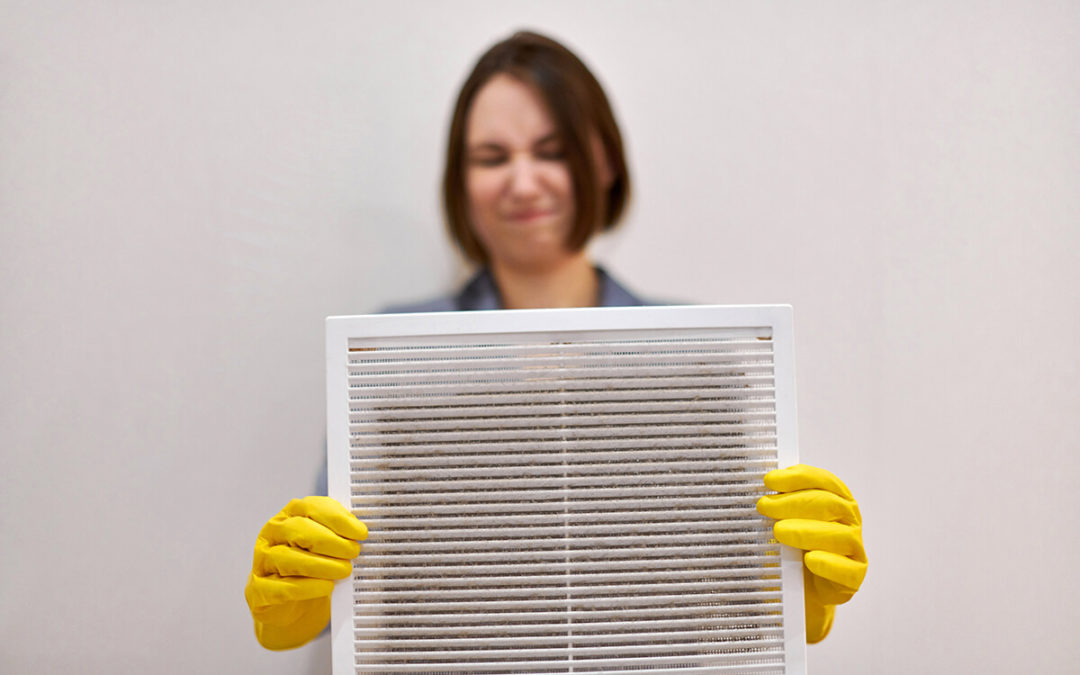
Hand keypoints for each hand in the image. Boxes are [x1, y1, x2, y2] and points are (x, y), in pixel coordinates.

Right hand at [244, 496, 367, 649]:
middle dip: (331, 541)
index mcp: (289, 516)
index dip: (338, 518)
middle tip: (353, 552)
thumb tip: (361, 530)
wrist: (292, 608)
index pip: (311, 507)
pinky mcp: (258, 590)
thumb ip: (340, 533)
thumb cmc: (311, 569)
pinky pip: (282, 588)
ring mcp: (262, 562)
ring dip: (322, 565)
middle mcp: (272, 534)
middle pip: (299, 530)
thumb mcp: (325, 546)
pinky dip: (307, 587)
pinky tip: (326, 586)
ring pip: (288, 558)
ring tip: (344, 571)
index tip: (360, 532)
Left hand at [756, 464, 866, 643]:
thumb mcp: (781, 522)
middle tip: (765, 506)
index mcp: (836, 501)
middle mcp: (849, 522)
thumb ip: (776, 505)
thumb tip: (755, 489)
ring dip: (806, 531)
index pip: (823, 481)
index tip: (769, 480)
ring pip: (841, 536)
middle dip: (794, 502)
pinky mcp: (853, 578)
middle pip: (831, 504)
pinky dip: (828, 563)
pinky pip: (847, 570)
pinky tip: (809, 560)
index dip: (797, 477)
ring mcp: (854, 550)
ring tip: (779, 531)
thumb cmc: (791, 551)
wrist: (798, 590)